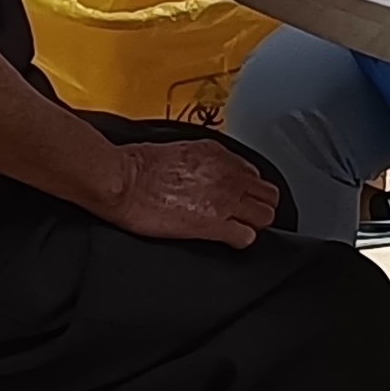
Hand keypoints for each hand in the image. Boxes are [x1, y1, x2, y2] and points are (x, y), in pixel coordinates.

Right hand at [92, 138, 274, 247]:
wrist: (121, 182)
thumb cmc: (135, 165)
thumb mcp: (177, 150)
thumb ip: (200, 161)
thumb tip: (203, 172)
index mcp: (217, 153)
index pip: (253, 173)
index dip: (247, 188)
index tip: (240, 195)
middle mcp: (227, 174)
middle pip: (268, 194)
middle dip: (259, 205)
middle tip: (244, 213)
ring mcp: (224, 200)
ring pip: (265, 216)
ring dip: (254, 223)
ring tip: (237, 227)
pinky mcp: (214, 225)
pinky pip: (246, 237)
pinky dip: (240, 240)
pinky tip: (227, 240)